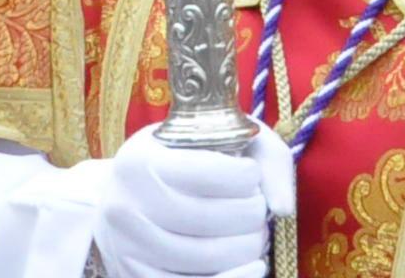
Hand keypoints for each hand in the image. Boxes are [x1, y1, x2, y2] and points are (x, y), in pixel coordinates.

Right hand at [89, 123, 298, 277]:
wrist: (121, 201)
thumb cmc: (180, 163)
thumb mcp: (217, 138)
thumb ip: (266, 157)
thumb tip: (283, 208)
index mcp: (140, 162)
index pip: (210, 173)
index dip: (247, 177)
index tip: (252, 176)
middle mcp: (125, 206)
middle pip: (208, 220)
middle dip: (251, 216)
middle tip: (259, 210)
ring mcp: (128, 249)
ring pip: (204, 258)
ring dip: (247, 248)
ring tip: (256, 235)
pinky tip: (254, 267)